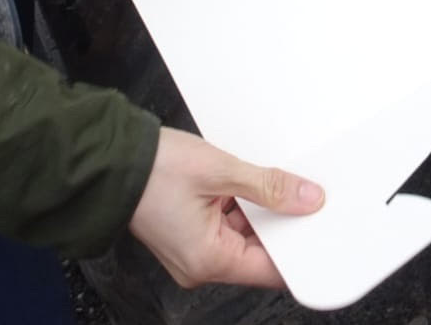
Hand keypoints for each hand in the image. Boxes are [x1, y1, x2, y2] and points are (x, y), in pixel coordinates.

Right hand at [129, 127, 323, 289]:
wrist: (111, 160)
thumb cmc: (154, 170)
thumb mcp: (221, 171)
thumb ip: (268, 186)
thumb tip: (306, 198)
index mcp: (209, 261)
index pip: (269, 270)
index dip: (298, 250)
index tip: (319, 229)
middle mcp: (200, 264)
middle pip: (258, 251)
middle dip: (280, 223)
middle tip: (302, 193)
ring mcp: (194, 248)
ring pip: (244, 234)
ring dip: (260, 210)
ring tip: (269, 181)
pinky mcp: (189, 231)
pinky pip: (227, 223)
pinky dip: (241, 204)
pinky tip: (250, 181)